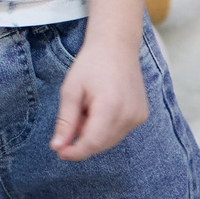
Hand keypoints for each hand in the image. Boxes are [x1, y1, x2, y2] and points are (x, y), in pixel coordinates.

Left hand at [50, 31, 149, 161]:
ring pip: (110, 140)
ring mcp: (138, 116)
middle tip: (73, 118)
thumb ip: (65, 121)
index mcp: (111, 107)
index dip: (75, 152)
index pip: (92, 143)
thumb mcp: (71, 90)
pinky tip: (99, 108)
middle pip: (101, 144)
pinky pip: (119, 132)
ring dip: (94, 133)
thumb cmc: (91, 65)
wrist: (116, 46)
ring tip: (87, 108)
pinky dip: (105, 128)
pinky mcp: (142, 115)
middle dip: (82, 139)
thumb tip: (57, 147)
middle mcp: (129, 115)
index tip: (59, 152)